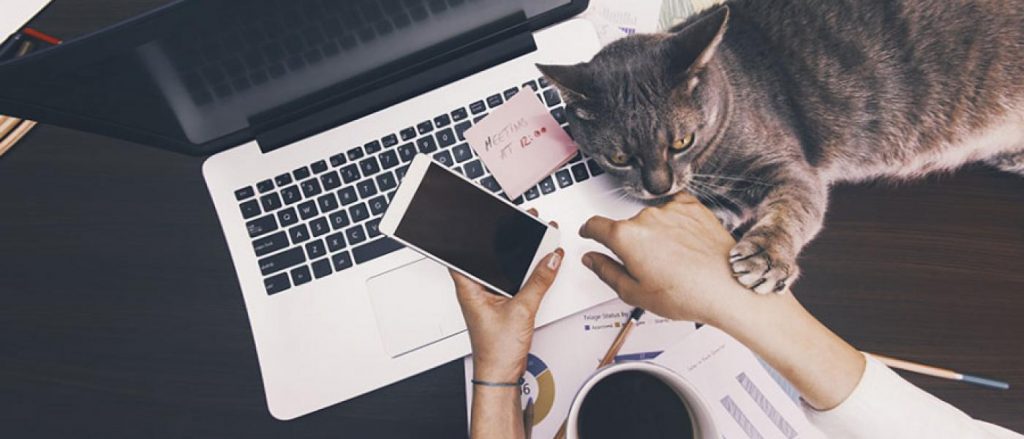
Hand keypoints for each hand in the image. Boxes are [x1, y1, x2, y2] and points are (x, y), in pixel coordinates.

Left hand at [452, 212, 562, 382]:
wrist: (500, 374)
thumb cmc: (496, 350)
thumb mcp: (522, 310)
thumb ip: (539, 282)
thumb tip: (550, 260)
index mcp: (469, 287)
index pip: (463, 251)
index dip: (473, 232)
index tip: (484, 216)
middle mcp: (475, 289)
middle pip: (486, 255)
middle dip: (503, 240)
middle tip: (519, 223)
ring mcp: (487, 296)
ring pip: (500, 267)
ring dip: (515, 256)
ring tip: (532, 240)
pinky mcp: (500, 303)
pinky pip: (510, 280)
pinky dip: (522, 272)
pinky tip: (536, 265)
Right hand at [578, 193, 752, 325]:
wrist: (728, 286)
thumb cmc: (687, 293)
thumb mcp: (634, 293)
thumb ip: (606, 271)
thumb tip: (591, 259)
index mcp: (626, 236)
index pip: (595, 226)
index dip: (589, 232)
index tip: (590, 234)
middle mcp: (646, 217)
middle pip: (627, 226)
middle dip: (632, 243)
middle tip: (648, 267)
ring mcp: (671, 210)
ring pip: (652, 220)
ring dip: (656, 234)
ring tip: (673, 261)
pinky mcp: (693, 207)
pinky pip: (675, 211)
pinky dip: (675, 224)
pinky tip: (684, 245)